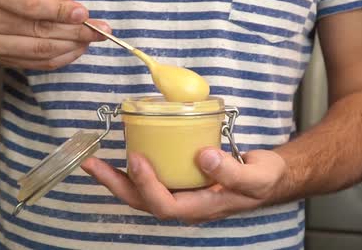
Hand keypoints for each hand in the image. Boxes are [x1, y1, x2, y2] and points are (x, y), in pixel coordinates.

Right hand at [0, 0, 109, 69]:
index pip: (30, 5)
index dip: (60, 11)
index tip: (85, 13)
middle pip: (40, 30)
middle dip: (76, 31)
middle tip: (102, 30)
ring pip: (42, 50)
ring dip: (73, 45)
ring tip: (93, 38)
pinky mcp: (1, 62)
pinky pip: (39, 63)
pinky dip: (64, 57)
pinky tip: (78, 48)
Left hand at [81, 148, 286, 224]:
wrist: (268, 177)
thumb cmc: (263, 178)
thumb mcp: (256, 175)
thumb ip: (232, 170)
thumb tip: (203, 156)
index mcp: (202, 207)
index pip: (166, 205)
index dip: (148, 186)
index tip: (138, 159)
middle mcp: (186, 204)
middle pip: (143, 202)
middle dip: (116, 185)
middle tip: (93, 164)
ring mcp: (181, 194)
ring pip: (142, 193)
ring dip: (117, 179)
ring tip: (95, 162)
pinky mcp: (180, 180)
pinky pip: (151, 179)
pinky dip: (133, 170)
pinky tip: (123, 154)